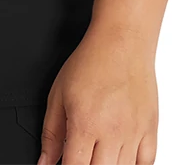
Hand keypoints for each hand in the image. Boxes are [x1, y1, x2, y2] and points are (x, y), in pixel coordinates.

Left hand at [36, 24, 158, 164]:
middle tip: (81, 156)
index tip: (64, 164)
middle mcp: (112, 133)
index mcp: (85, 124)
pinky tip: (121, 159)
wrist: (122, 41)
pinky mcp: (150, 130)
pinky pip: (147, 164)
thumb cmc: (91, 62)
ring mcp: (134, 134)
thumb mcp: (58, 93)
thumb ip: (51, 132)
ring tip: (99, 155)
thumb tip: (45, 161)